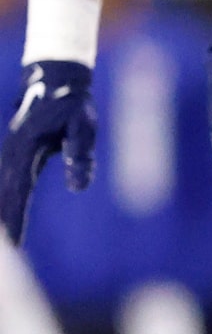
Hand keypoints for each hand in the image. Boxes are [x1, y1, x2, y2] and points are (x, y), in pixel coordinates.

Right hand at [0, 60, 96, 242]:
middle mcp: (13, 156)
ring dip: (4, 215)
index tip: (14, 243)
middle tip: (9, 253)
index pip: (19, 192)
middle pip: (6, 196)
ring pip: (5, 192)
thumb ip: (80, 154)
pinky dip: (8, 204)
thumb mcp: (83, 126)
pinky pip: (11, 186)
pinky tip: (8, 223)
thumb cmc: (72, 104)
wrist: (55, 80)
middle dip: (5, 224)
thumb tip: (78, 188)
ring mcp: (12, 156)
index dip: (15, 218)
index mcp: (25, 151)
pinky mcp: (18, 157)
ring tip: (7, 245)